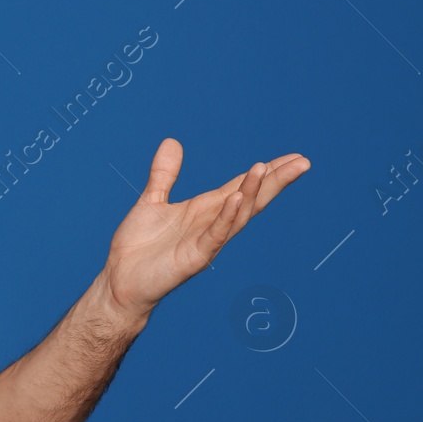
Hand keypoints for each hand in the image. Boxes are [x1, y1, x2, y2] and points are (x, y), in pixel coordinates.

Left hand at [101, 138, 310, 318]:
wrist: (119, 281)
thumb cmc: (138, 246)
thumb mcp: (152, 200)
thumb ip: (164, 173)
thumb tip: (172, 141)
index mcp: (205, 210)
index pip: (243, 186)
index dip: (267, 172)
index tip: (294, 157)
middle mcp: (211, 225)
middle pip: (251, 198)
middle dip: (275, 181)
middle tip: (303, 161)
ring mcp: (206, 242)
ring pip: (238, 215)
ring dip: (252, 192)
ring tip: (264, 168)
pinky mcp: (194, 258)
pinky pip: (215, 235)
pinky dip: (227, 217)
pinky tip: (237, 198)